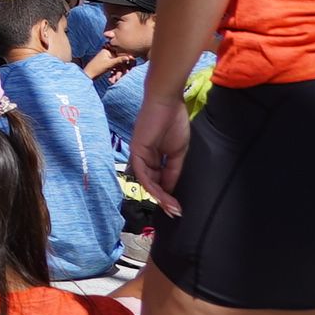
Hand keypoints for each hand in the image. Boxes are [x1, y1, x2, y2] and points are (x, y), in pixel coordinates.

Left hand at [129, 96, 190, 212]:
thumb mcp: (177, 152)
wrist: (167, 102)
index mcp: (154, 157)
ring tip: (171, 208)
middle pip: (152, 183)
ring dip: (159, 197)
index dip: (168, 194)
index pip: (159, 180)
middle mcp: (144, 158)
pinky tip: (162, 195)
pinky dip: (152, 186)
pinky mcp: (137, 151)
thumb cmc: (174, 122)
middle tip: (175, 212)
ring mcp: (139, 155)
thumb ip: (172, 170)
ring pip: (147, 182)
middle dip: (164, 200)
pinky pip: (143, 173)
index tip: (177, 207)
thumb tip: (170, 188)